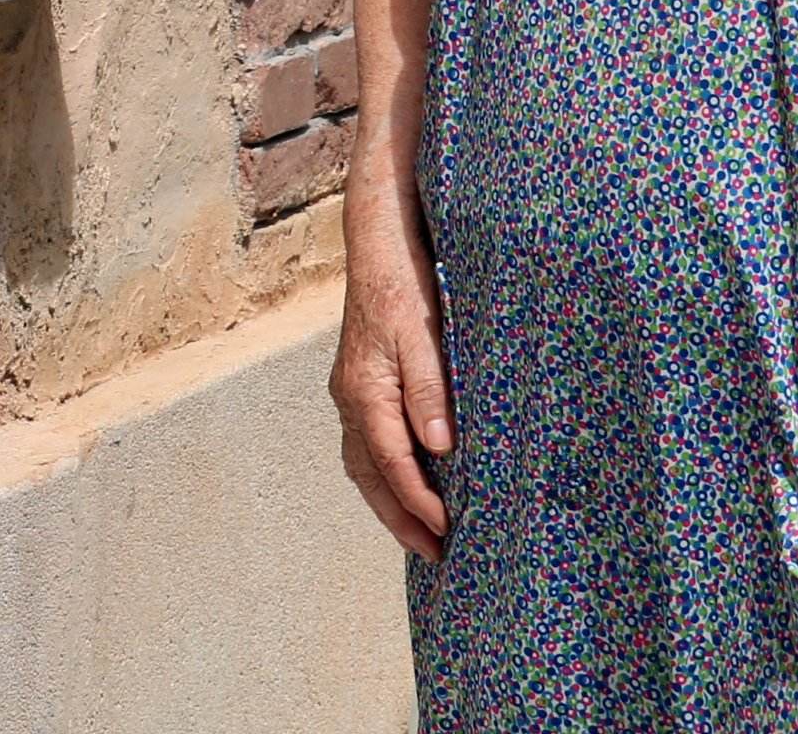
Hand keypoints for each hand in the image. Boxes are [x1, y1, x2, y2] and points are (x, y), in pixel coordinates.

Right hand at [332, 178, 455, 561]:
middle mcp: (350, 397)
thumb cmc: (403, 285)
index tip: (447, 531)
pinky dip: (383, 473)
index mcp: (364, 390)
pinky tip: (405, 479)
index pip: (391, 463)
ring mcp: (350, 390)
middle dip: (399, 518)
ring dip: (389, 501)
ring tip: (419, 532)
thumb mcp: (423, 334)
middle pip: (369, 475)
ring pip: (363, 462)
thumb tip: (439, 447)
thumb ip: (429, 390)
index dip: (419, 502)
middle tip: (433, 555)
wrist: (377, 241)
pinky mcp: (359, 382)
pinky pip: (365, 442)